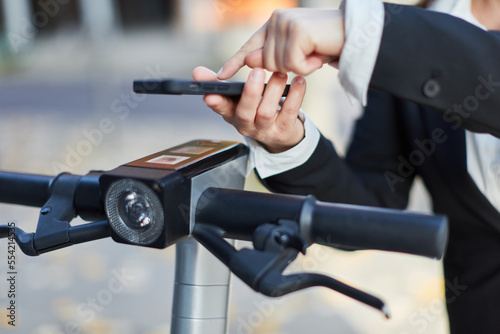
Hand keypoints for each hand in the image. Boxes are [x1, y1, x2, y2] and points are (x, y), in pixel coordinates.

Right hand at [193, 66, 305, 152]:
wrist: (280, 133)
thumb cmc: (255, 109)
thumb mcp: (235, 98)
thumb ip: (218, 83)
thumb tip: (196, 72)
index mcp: (232, 114)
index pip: (221, 108)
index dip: (215, 102)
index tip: (209, 95)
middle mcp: (246, 124)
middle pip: (245, 112)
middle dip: (250, 93)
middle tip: (256, 71)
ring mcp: (266, 129)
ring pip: (267, 112)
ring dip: (273, 90)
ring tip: (280, 72)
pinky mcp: (284, 129)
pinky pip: (290, 113)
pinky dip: (295, 96)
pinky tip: (299, 81)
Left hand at [217, 8, 344, 78]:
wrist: (355, 35)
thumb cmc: (325, 44)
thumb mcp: (296, 54)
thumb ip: (272, 57)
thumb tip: (250, 62)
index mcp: (274, 24)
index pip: (250, 46)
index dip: (234, 62)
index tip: (220, 76)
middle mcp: (277, 19)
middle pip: (265, 63)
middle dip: (286, 68)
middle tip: (308, 57)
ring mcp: (286, 23)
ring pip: (278, 66)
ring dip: (299, 67)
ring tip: (315, 54)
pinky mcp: (297, 31)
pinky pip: (293, 65)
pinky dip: (307, 67)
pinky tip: (318, 56)